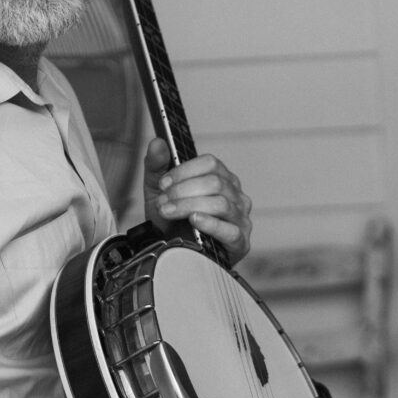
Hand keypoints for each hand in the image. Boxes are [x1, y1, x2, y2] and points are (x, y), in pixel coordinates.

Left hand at [143, 141, 252, 265]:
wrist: (173, 255)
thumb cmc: (171, 222)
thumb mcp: (158, 192)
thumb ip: (156, 166)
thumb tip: (157, 142)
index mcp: (222, 179)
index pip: (211, 163)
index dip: (185, 171)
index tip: (163, 183)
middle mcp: (236, 196)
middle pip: (215, 183)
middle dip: (183, 191)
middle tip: (164, 202)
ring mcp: (241, 219)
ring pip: (221, 203)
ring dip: (189, 206)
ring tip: (169, 212)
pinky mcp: (240, 242)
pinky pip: (229, 230)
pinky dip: (210, 223)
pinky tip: (194, 221)